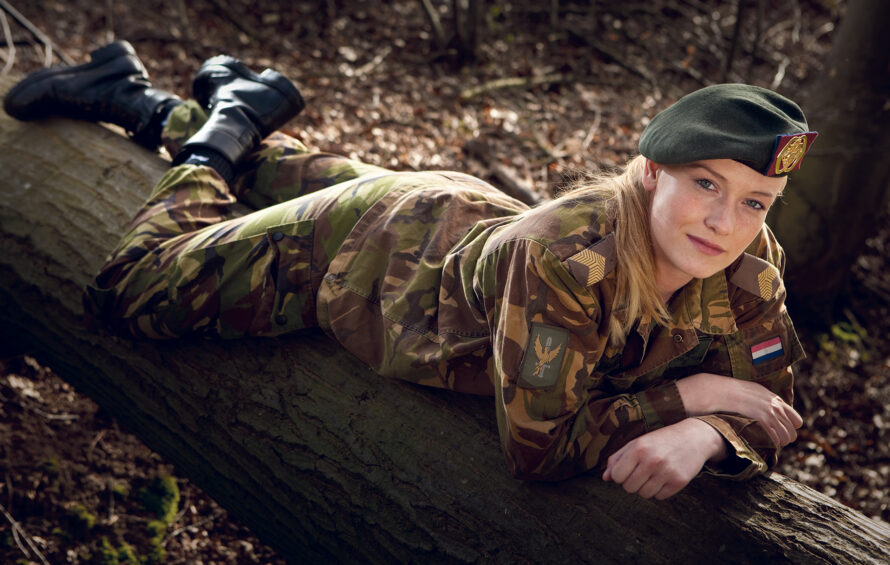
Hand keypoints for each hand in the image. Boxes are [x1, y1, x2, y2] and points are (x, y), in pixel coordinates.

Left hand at [602, 418, 725, 499]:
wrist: (694, 437)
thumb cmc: (660, 440)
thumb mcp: (637, 443)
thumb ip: (618, 458)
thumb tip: (605, 478)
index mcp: (638, 449)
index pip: (617, 476)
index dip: (620, 475)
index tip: (628, 469)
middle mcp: (652, 460)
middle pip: (629, 488)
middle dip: (632, 482)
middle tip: (642, 472)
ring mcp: (666, 472)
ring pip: (644, 494)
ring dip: (646, 487)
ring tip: (653, 474)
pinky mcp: (679, 482)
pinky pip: (660, 497)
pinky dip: (660, 490)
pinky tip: (665, 477)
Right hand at [676, 373, 801, 447]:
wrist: (716, 390)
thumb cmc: (727, 393)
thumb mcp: (747, 393)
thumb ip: (757, 401)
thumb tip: (758, 411)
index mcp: (771, 397)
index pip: (793, 416)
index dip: (790, 425)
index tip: (784, 431)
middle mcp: (773, 403)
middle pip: (792, 426)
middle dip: (789, 435)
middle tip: (781, 441)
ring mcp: (768, 410)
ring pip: (787, 433)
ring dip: (783, 440)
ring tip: (776, 445)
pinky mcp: (761, 418)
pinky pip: (775, 435)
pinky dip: (774, 441)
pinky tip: (770, 444)